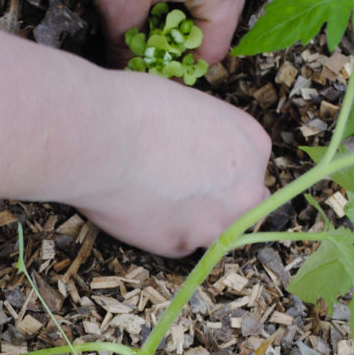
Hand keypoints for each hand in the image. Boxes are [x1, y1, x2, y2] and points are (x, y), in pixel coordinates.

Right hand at [62, 73, 270, 257]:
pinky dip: (159, 232)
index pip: (250, 170)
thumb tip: (198, 152)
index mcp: (253, 146)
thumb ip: (209, 138)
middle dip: (219, 202)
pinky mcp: (180, 246)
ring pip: (210, 231)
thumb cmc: (139, 108)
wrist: (100, 136)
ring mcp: (215, 224)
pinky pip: (175, 243)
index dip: (222, 170)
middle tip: (183, 189)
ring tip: (151, 194)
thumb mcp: (193, 109)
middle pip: (244, 207)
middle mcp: (245, 191)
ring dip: (189, 221)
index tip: (199, 167)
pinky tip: (137, 206)